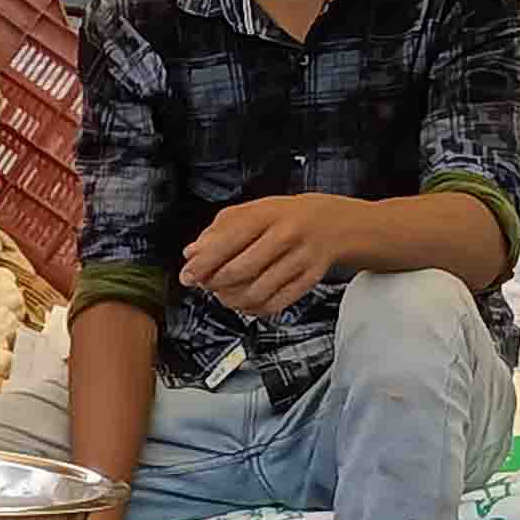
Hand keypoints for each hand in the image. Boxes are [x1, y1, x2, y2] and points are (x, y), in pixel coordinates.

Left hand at [178, 192, 372, 317]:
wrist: (333, 223)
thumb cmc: (286, 217)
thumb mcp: (253, 210)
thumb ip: (219, 230)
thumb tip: (192, 253)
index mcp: (267, 214)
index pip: (229, 241)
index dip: (203, 263)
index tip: (187, 275)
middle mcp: (286, 235)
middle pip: (241, 270)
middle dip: (215, 283)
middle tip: (205, 284)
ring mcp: (300, 259)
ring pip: (257, 291)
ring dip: (232, 299)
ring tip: (223, 294)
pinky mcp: (309, 280)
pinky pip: (275, 304)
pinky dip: (253, 309)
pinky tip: (244, 303)